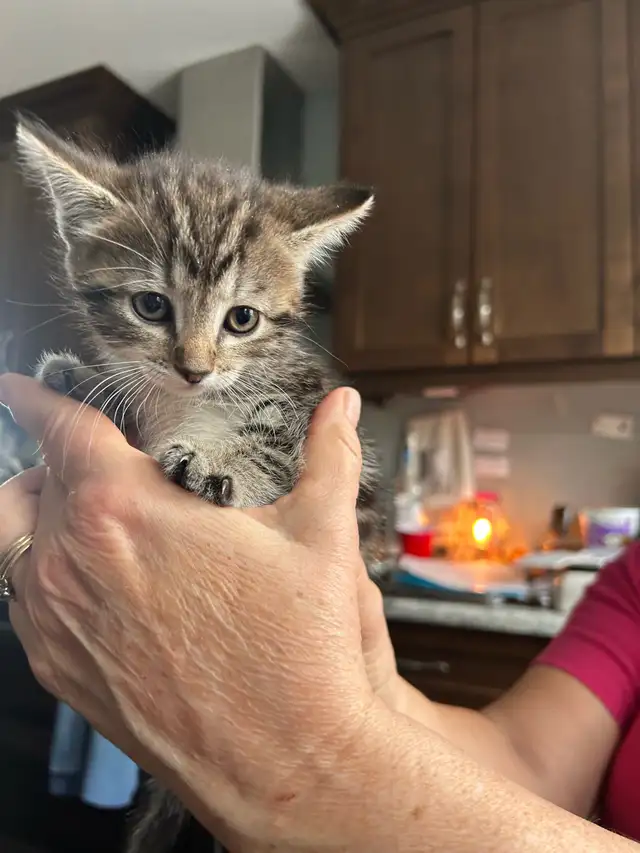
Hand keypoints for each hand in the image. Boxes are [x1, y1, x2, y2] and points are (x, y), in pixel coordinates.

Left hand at [0, 374, 376, 851]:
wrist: (285, 759)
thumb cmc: (298, 652)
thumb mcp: (322, 535)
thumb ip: (326, 455)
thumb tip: (338, 408)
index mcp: (126, 509)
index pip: (61, 427)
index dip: (39, 397)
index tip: (24, 387)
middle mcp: (75, 560)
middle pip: (32, 482)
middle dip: (55, 460)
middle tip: (90, 460)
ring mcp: (58, 621)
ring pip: (15, 543)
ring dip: (42, 519)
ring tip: (89, 518)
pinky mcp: (59, 669)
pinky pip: (25, 603)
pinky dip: (44, 577)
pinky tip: (95, 583)